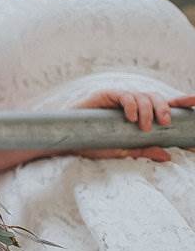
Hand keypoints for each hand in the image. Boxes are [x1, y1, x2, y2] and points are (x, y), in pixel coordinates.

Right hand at [70, 90, 194, 162]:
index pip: (165, 104)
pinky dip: (131, 106)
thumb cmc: (94, 145)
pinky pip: (125, 95)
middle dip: (164, 108)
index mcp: (140, 114)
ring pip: (143, 96)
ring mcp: (119, 98)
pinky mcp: (107, 95)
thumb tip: (167, 156)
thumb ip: (144, 151)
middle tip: (164, 123)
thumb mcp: (123, 150)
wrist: (69, 142)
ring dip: (148, 111)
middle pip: (156, 97)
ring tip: (142, 128)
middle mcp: (132, 103)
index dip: (182, 100)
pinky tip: (130, 118)